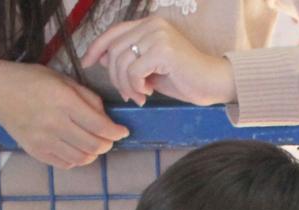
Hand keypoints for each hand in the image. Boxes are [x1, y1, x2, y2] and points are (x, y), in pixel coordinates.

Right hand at [0, 58, 127, 168]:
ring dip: (93, 153)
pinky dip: (77, 160)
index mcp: (63, 101)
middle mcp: (54, 123)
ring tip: (94, 144)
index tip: (123, 131)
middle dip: (107, 144)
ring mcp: (43, 140)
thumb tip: (106, 117)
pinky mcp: (35, 151)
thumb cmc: (31, 80)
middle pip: (93, 145)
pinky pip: (65, 164)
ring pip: (81, 159)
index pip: (99, 125)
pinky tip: (77, 149)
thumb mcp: (62, 79)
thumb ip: (87, 97)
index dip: (116, 132)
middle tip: (110, 138)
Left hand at [81, 17, 235, 106]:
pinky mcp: (163, 50)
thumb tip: (99, 58)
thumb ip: (127, 59)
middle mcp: (152, 24)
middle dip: (115, 77)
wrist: (212, 83)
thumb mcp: (148, 67)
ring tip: (139, 95)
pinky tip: (148, 92)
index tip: (86, 63)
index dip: (96, 47)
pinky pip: (134, 71)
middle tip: (128, 94)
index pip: (113, 32)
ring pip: (121, 62)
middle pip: (114, 50)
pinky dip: (136, 87)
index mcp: (149, 24)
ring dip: (126, 85)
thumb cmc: (182, 77)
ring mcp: (158, 35)